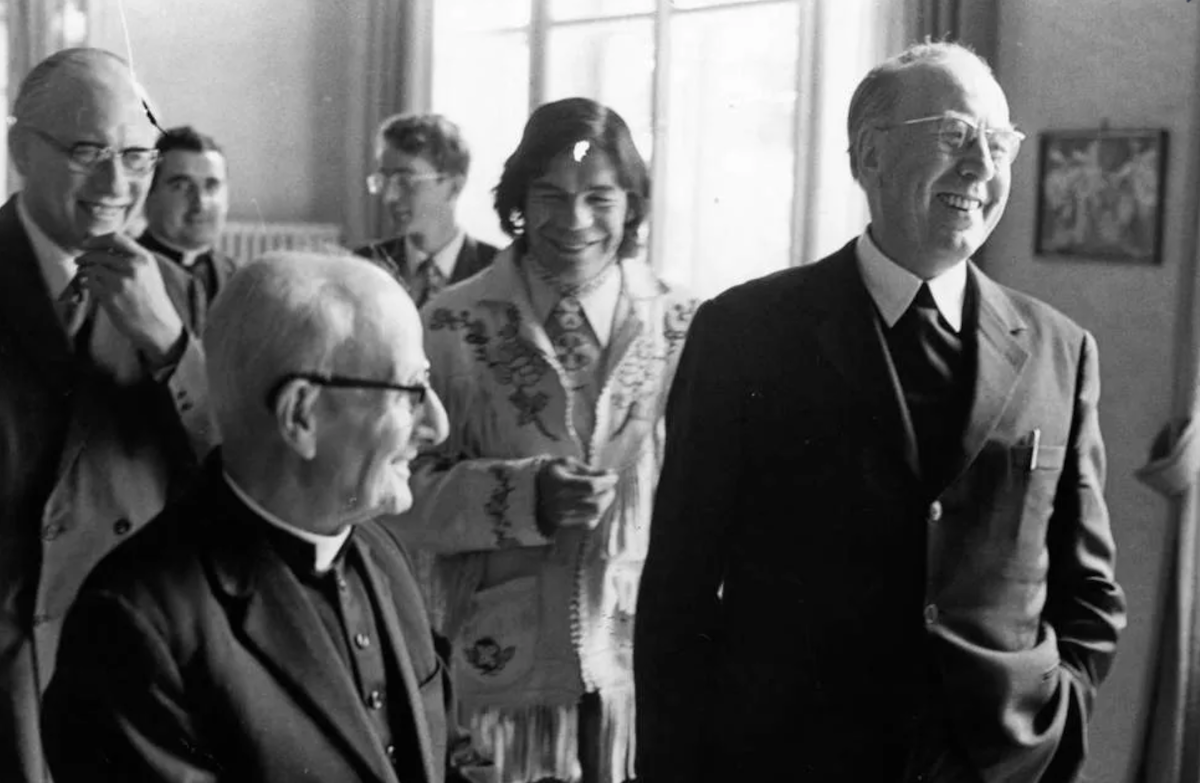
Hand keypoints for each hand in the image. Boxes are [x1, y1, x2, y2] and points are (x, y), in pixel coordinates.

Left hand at [77, 233, 185, 367]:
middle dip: (85, 257)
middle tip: (79, 261)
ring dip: (83, 270)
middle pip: (99, 254)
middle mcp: (133, 267)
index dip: (96, 239)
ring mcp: (121, 282)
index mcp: (144, 259)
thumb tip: (102, 246)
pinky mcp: (110, 296)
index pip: (116, 238)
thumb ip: (131, 259)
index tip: (85, 243)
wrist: (158, 326)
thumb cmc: (151, 300)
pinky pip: (88, 282)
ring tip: (82, 274)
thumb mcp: (149, 273)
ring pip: (91, 267)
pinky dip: (83, 282)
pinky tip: (84, 285)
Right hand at [535, 457, 618, 535]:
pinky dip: (597, 515)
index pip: (591, 486)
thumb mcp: (567, 463)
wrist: (533, 489)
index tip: (613, 475)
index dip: (607, 481)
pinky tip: (597, 505)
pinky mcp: (564, 524)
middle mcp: (560, 503)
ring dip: (605, 504)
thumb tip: (609, 473)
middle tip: (610, 486)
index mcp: (560, 484)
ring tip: (605, 493)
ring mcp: (562, 516)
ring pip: (594, 515)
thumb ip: (588, 468)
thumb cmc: (554, 472)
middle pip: (596, 504)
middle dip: (608, 494)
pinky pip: (589, 524)